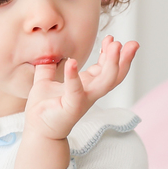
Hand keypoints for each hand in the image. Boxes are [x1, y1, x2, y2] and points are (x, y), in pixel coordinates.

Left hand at [24, 36, 138, 140]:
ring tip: (114, 46)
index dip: (110, 54)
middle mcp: (89, 92)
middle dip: (124, 59)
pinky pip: (76, 90)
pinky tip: (72, 61)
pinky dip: (73, 76)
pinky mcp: (72, 107)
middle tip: (130, 43)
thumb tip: (47, 55)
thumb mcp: (44, 81)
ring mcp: (83, 100)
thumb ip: (47, 68)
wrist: (37, 129)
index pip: (105, 68)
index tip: (112, 39)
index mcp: (86, 85)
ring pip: (106, 82)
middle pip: (115, 75)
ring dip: (112, 63)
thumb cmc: (43, 108)